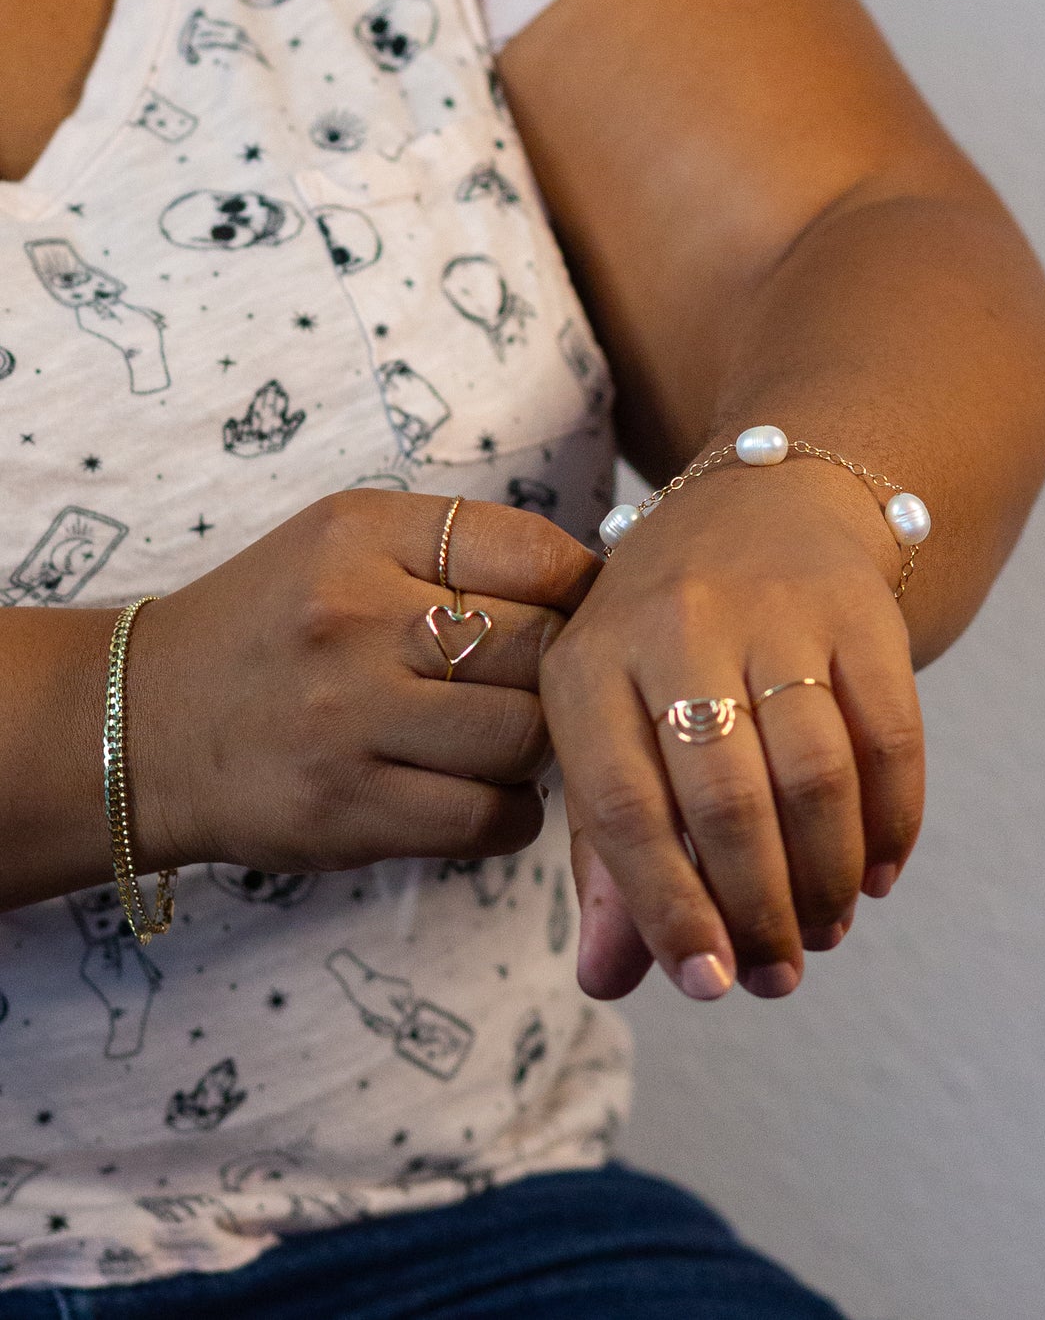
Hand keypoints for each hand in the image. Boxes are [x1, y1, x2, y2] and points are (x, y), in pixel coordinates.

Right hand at [128, 488, 600, 874]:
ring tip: (506, 741)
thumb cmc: (276, 629)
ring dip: (538, 750)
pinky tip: (481, 793)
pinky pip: (491, 818)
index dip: (582, 592)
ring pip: (527, 738)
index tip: (578, 616)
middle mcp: (355, 619)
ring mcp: (348, 721)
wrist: (141, 724)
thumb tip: (593, 586)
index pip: (538, 554)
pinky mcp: (346, 812)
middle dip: (561, 675)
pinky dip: (511, 814)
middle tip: (538, 687)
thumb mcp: (347, 544)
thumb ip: (461, 550)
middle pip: (545, 650)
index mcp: (364, 536)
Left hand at [540, 453, 925, 1000]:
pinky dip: (894, 821)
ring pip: (816, 776)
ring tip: (826, 927)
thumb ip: (606, 852)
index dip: (669, 913)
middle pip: (727, 802)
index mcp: (587, 663)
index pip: (624, 812)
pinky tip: (880, 870)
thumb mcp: (608, 722)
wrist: (759, 507)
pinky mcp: (860, 607)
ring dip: (828, 877)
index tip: (709, 983)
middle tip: (778, 975)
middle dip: (761, 913)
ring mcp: (775, 609)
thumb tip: (608, 981)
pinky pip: (893, 736)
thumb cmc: (663, 643)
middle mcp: (676, 626)